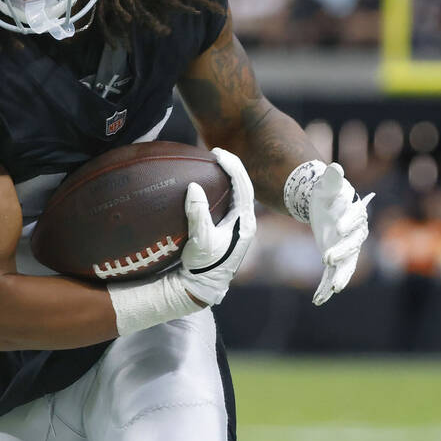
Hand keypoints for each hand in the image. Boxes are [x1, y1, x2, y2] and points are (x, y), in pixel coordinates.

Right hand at [178, 148, 256, 305]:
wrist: (204, 287)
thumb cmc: (203, 266)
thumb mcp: (200, 240)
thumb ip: (198, 214)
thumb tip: (194, 187)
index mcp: (245, 223)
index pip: (244, 186)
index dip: (233, 166)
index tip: (218, 153)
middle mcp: (246, 222)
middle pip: (245, 186)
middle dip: (233, 167)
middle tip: (217, 153)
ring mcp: (240, 226)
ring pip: (240, 194)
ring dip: (230, 177)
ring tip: (216, 164)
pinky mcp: (231, 230)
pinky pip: (232, 202)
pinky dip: (225, 188)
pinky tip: (212, 184)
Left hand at [309, 163, 373, 304]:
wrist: (328, 206)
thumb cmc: (330, 194)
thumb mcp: (329, 186)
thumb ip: (332, 179)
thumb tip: (334, 167)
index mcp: (355, 218)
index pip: (355, 222)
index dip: (346, 224)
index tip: (336, 226)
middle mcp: (354, 237)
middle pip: (351, 247)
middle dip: (341, 253)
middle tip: (327, 258)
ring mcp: (345, 251)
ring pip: (345, 267)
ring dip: (338, 278)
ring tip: (333, 290)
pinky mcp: (335, 259)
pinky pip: (332, 276)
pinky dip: (325, 287)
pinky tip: (318, 300)